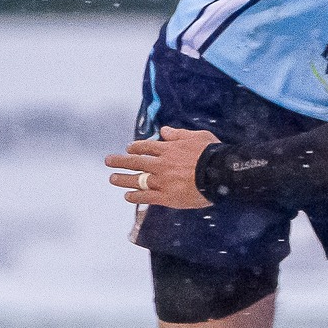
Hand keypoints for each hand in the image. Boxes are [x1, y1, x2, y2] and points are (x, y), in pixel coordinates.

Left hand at [105, 126, 220, 208]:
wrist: (219, 173)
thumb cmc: (212, 153)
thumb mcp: (197, 136)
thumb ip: (178, 134)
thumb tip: (163, 130)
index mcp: (168, 149)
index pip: (147, 147)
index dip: (136, 147)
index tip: (129, 148)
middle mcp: (161, 164)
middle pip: (136, 162)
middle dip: (120, 161)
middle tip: (108, 161)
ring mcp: (162, 181)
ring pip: (137, 180)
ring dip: (123, 179)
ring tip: (113, 178)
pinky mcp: (167, 197)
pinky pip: (147, 197)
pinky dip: (136, 196)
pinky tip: (127, 196)